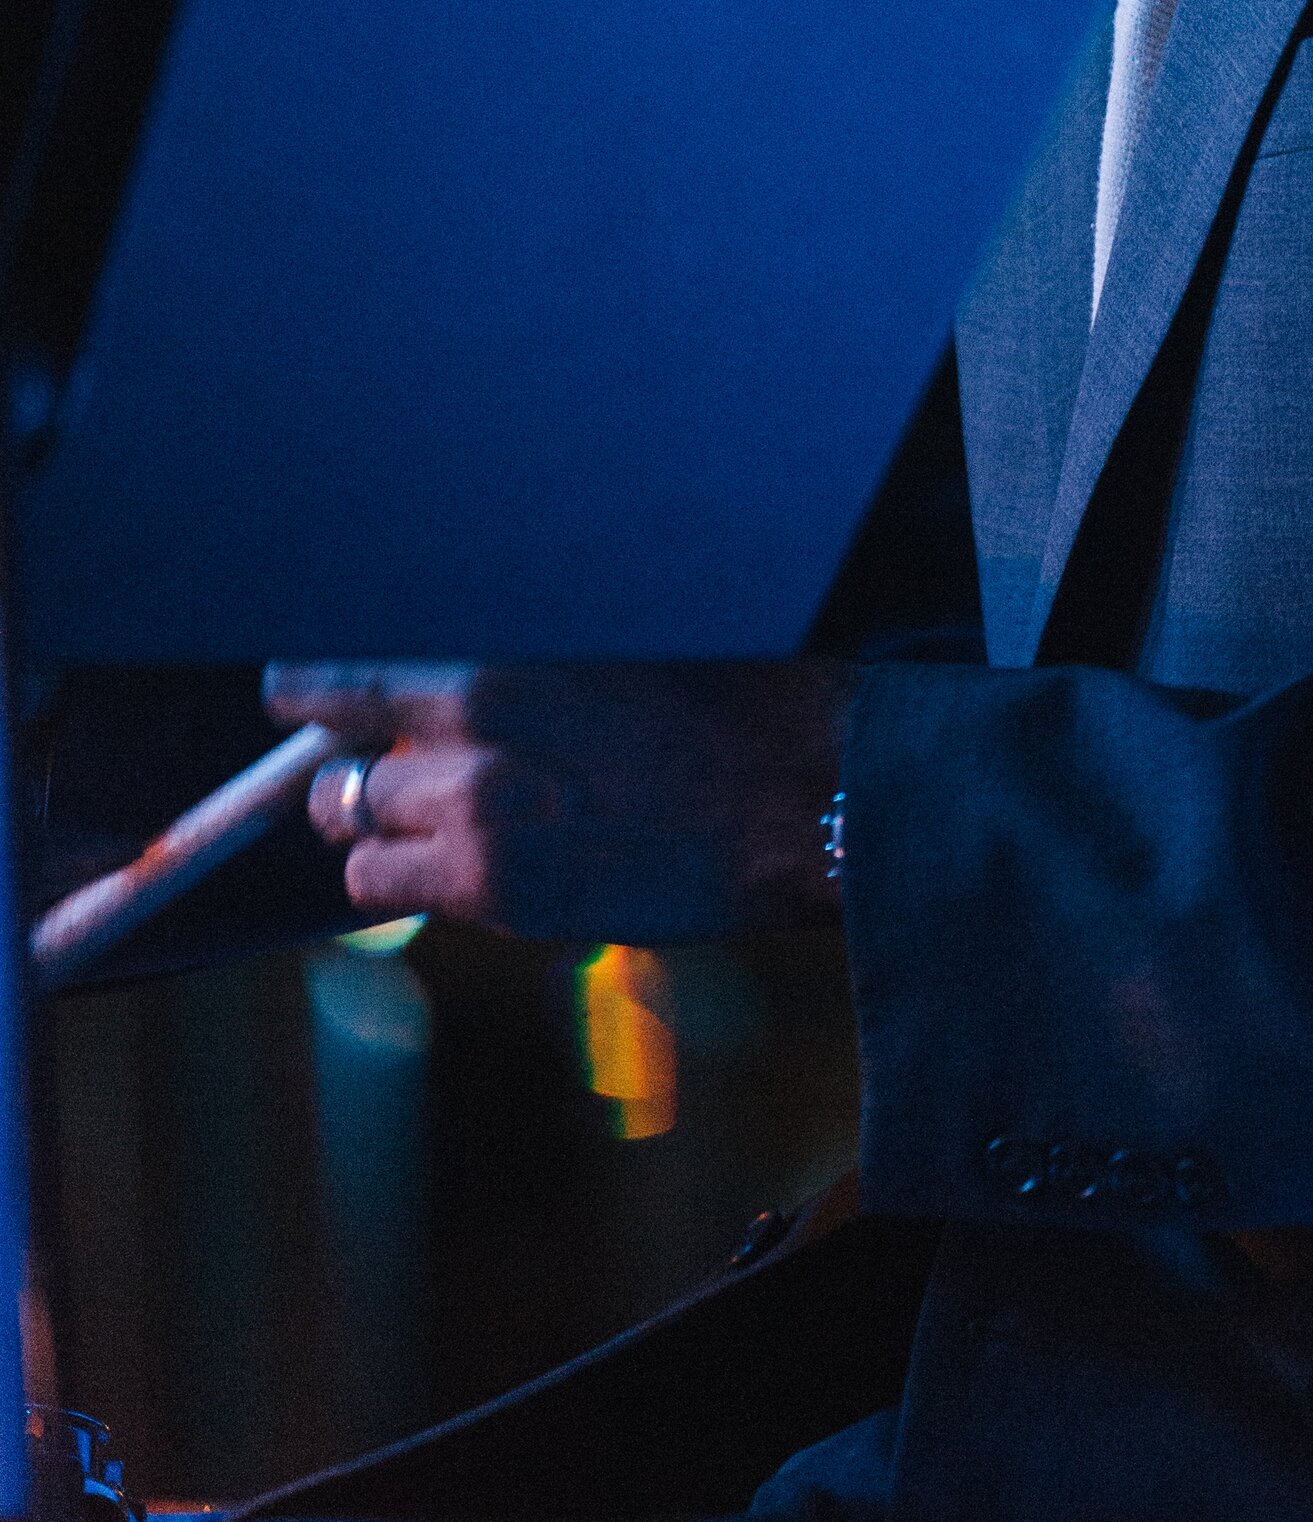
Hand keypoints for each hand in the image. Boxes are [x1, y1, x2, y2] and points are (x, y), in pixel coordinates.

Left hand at [262, 660, 852, 941]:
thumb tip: (403, 684)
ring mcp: (476, 804)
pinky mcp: (493, 885)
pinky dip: (404, 877)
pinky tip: (467, 866)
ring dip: (384, 824)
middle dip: (359, 766)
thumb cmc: (709, 701)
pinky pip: (378, 885)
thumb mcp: (598, 636)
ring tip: (454, 823)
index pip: (330, 672)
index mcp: (492, 645)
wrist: (789, 789)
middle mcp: (470, 714)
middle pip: (333, 754)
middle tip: (402, 776)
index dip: (315, 695)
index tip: (313, 707)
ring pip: (350, 820)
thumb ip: (495, 656)